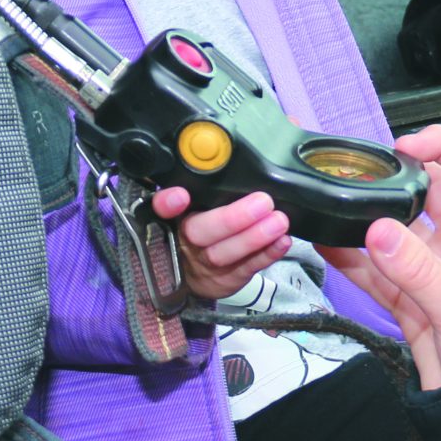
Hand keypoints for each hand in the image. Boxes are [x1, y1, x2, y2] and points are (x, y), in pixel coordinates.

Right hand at [153, 186, 288, 301]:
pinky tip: (281, 241)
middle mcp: (183, 240)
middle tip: (262, 202)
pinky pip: (246, 268)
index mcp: (172, 217)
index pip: (159, 208)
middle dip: (232, 218)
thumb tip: (228, 161)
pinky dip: (266, 254)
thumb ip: (203, 188)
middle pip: (199, 232)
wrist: (194, 274)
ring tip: (278, 221)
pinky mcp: (223, 279)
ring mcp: (202, 263)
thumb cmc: (200, 229)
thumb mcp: (193, 206)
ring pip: (223, 253)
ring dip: (254, 237)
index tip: (180, 196)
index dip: (167, 203)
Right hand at [325, 126, 440, 390]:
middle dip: (394, 180)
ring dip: (367, 221)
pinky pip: (377, 270)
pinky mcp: (410, 300)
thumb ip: (416, 268)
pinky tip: (329, 248)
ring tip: (336, 210)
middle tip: (359, 176)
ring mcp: (433, 272)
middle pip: (428, 193)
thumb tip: (376, 230)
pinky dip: (353, 259)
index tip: (408, 146)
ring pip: (396, 232)